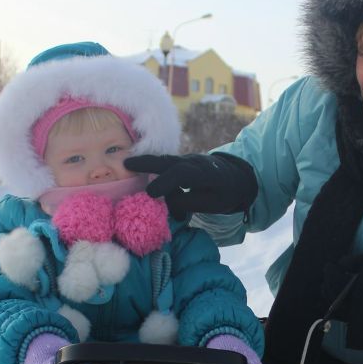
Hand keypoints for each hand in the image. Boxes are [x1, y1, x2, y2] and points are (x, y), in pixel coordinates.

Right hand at [122, 152, 257, 220]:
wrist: (236, 176)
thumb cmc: (225, 193)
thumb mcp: (212, 203)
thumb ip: (188, 202)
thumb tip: (164, 202)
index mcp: (205, 174)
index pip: (183, 174)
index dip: (166, 182)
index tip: (151, 193)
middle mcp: (194, 162)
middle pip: (169, 161)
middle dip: (148, 163)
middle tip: (126, 164)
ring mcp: (187, 160)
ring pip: (165, 159)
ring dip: (145, 161)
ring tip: (126, 163)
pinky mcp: (181, 162)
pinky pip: (165, 162)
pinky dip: (150, 164)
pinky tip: (135, 166)